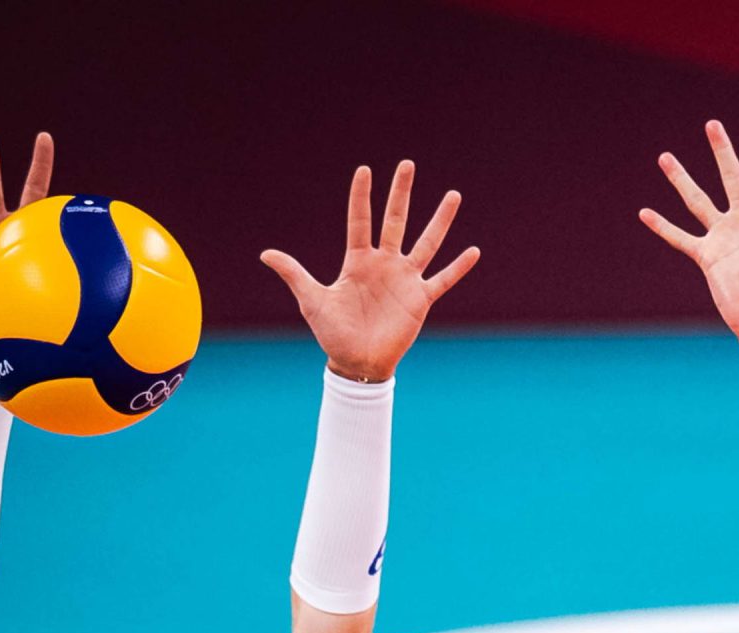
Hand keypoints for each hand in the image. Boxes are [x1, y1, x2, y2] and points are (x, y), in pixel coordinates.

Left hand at [262, 163, 479, 384]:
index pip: (360, 220)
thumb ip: (294, 274)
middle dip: (401, 192)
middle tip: (407, 164)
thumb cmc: (333, 333)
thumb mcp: (311, 300)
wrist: (357, 362)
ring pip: (426, 243)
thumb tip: (265, 254)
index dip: (362, 196)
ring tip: (453, 195)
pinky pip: (442, 279)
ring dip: (440, 220)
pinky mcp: (420, 300)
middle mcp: (384, 264)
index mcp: (358, 261)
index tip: (365, 169)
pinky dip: (458, 268)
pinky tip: (473, 252)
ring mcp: (405, 280)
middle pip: (395, 220)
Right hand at [640, 120, 738, 362]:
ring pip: (698, 201)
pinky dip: (663, 227)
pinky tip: (645, 213)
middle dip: (722, 152)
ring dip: (682, 179)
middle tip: (712, 125)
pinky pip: (681, 238)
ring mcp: (724, 237)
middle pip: (731, 177)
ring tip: (665, 157)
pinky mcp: (708, 257)